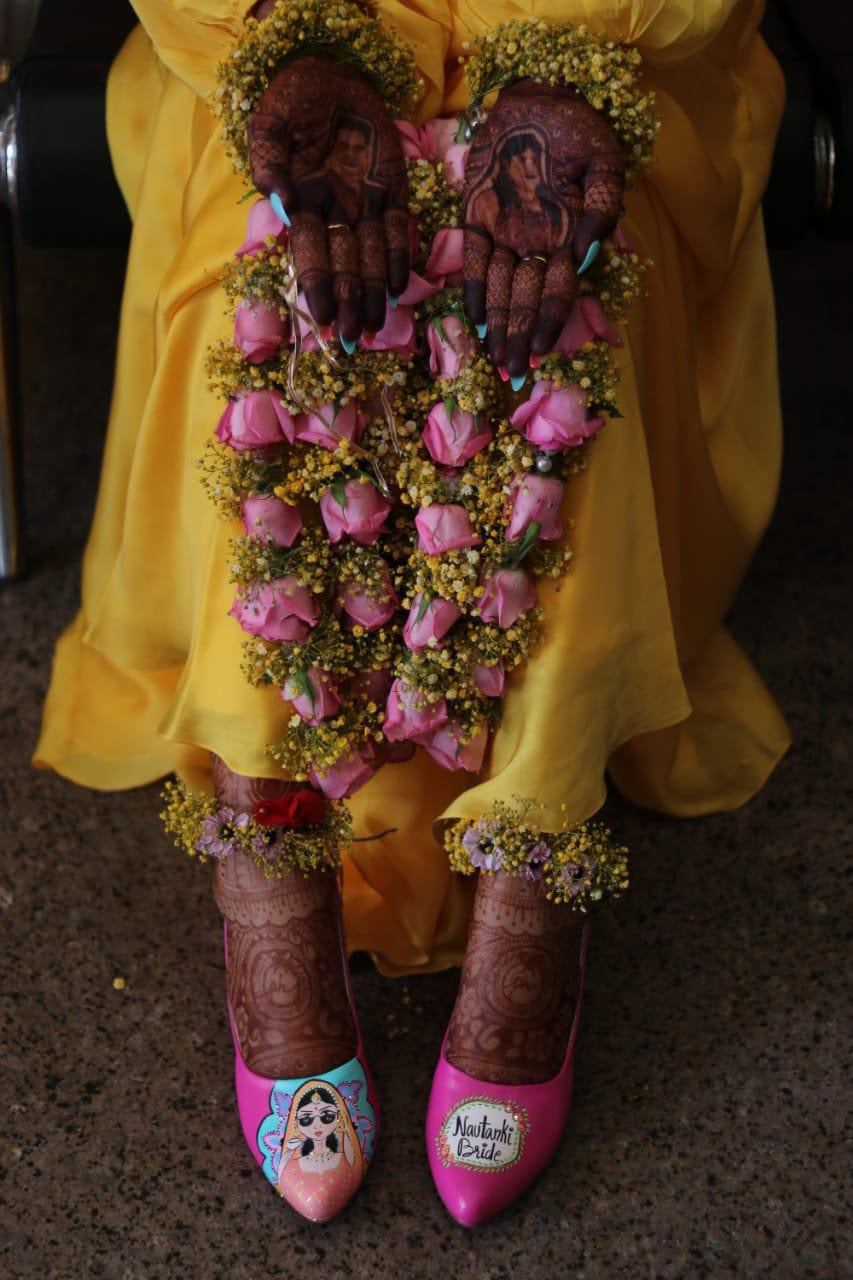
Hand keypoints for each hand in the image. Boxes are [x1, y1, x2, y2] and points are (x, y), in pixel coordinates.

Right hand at [247, 55, 408, 339]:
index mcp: (303, 204)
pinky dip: (398, 257)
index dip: (317, 285)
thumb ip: (270, 165)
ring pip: (371, 256)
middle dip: (347, 302)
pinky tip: (397, 287)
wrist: (329, 72)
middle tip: (351, 337)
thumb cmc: (292, 101)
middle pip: (343, 264)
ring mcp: (365, 203)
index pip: (310, 253)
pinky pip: (398, 229)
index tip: (320, 316)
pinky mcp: (392, 189)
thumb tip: (280, 205)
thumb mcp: (268, 127)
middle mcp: (335, 212)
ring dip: (372, 292)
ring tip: (374, 325)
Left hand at [462, 81, 624, 375]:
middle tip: (515, 374)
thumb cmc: (576, 129)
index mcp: (568, 236)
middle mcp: (535, 243)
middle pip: (527, 300)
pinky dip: (474, 290)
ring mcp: (505, 232)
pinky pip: (473, 260)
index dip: (551, 321)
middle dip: (521, 338)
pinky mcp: (476, 217)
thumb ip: (604, 208)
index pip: (559, 290)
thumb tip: (589, 256)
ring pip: (501, 289)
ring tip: (498, 361)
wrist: (537, 98)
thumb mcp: (604, 161)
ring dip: (500, 326)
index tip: (544, 352)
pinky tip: (475, 321)